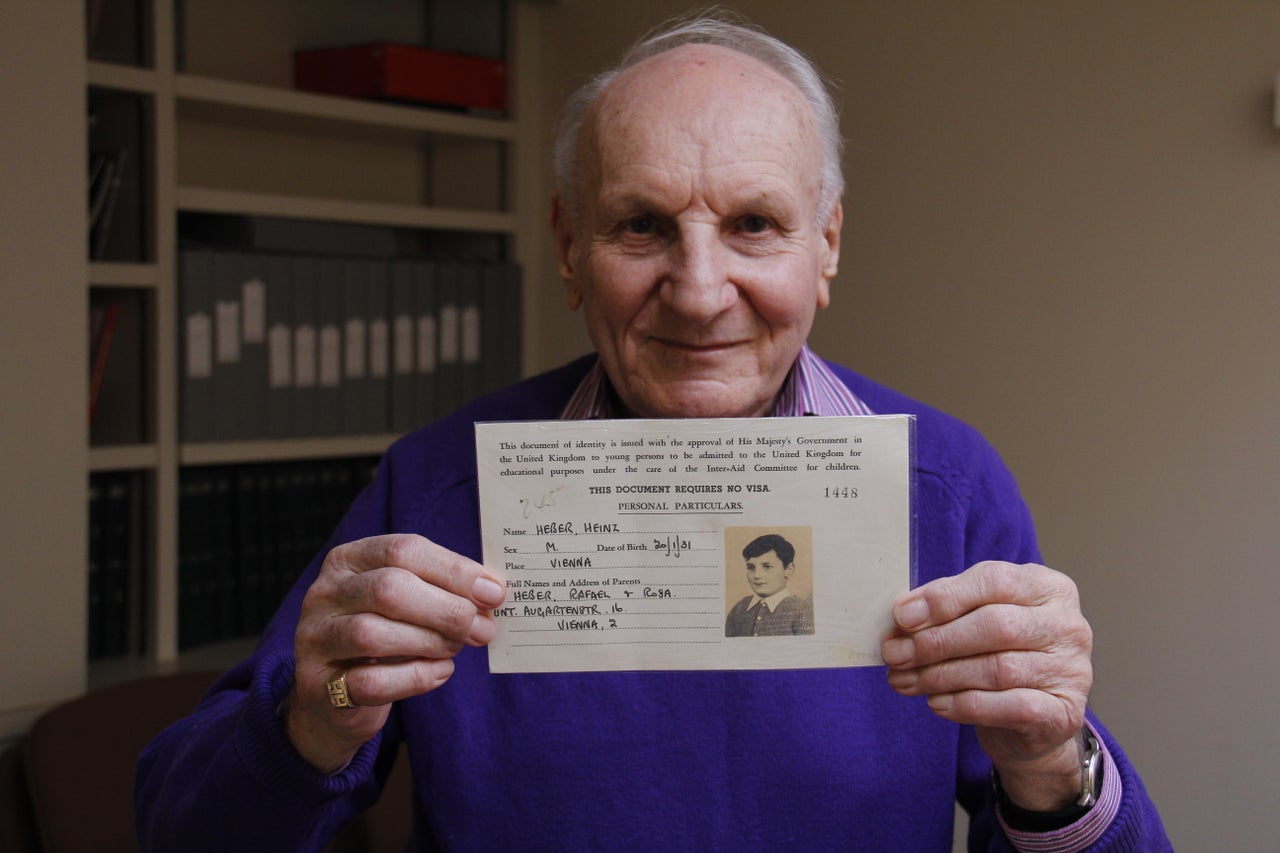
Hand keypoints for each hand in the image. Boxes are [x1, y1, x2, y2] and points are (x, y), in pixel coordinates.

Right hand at [284, 534, 506, 772]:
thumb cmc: (385, 636)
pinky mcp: (318, 685)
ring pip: (373, 634)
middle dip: (446, 610)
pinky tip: (440, 673)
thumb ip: (442, 591)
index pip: (403, 550)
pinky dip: (415, 678)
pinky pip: (370, 682)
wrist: (335, 696)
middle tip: (482, 628)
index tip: (493, 593)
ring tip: (457, 648)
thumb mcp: (408, 602)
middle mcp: (324, 593)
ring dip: (429, 642)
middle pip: (388, 589)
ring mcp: (314, 639)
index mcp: (349, 559)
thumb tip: (492, 592)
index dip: (454, 570)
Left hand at [882, 561, 1092, 810]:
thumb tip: (902, 616)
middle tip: (894, 655)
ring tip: (903, 681)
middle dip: (935, 642)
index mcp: (1047, 587)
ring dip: (940, 676)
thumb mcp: (977, 620)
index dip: (944, 599)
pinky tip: (936, 704)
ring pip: (998, 669)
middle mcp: (1068, 625)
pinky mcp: (1065, 713)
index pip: (994, 581)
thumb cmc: (999, 656)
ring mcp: (1073, 670)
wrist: (1033, 722)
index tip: (901, 617)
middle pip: (995, 626)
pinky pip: (1010, 706)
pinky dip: (965, 705)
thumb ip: (947, 610)